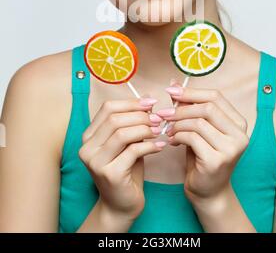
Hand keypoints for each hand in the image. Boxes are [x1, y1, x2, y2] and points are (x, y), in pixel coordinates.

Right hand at [78, 96, 164, 220]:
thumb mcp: (128, 142)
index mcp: (89, 136)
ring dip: (145, 129)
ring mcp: (95, 161)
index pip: (107, 108)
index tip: (151, 102)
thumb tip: (148, 99)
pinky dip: (149, 145)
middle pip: (114, 119)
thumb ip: (133, 122)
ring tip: (160, 130)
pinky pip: (132, 151)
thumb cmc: (126, 170)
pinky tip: (160, 145)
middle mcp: (87, 147)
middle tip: (159, 118)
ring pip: (122, 133)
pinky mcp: (109, 174)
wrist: (121, 204)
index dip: (131, 103)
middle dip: (140, 115)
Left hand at [156, 85, 248, 205]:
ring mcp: (231, 148)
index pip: (215, 96)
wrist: (208, 192)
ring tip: (168, 130)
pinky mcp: (217, 160)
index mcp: (238, 122)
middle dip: (181, 108)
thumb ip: (188, 106)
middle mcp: (240, 134)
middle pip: (207, 107)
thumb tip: (173, 84)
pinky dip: (178, 136)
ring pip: (198, 122)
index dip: (191, 92)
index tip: (170, 91)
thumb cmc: (202, 157)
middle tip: (163, 113)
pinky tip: (172, 141)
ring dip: (177, 124)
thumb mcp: (197, 128)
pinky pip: (192, 138)